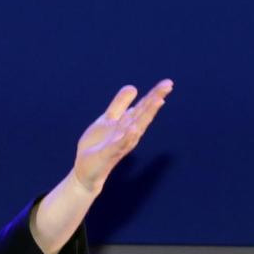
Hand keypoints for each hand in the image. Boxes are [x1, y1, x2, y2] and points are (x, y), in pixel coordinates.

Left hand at [72, 79, 173, 195]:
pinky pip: (119, 145)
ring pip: (136, 128)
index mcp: (128, 124)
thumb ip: (119, 105)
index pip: (143, 108)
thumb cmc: (99, 145)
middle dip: (154, 100)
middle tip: (168, 86)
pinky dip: (127, 137)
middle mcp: (128, 134)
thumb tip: (133, 87)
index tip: (168, 83)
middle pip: (143, 115)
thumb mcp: (107, 120)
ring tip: (158, 101)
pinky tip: (134, 128)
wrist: (85, 170)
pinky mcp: (108, 154)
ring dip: (146, 115)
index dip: (154, 95)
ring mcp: (120, 144)